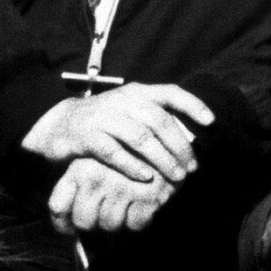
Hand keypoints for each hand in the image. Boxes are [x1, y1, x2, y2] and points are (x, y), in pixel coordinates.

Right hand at [22, 83, 213, 187]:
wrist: (59, 125)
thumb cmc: (104, 123)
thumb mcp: (130, 112)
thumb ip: (155, 118)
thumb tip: (192, 136)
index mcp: (137, 92)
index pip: (170, 92)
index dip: (193, 105)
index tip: (211, 123)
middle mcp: (122, 101)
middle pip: (159, 121)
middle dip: (180, 146)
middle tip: (192, 168)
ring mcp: (104, 118)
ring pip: (140, 137)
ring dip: (162, 159)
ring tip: (176, 177)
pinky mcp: (87, 137)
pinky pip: (114, 152)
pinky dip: (132, 165)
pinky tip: (146, 178)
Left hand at [46, 158, 175, 235]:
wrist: (166, 146)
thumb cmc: (125, 159)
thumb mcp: (93, 164)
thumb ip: (73, 190)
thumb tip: (64, 228)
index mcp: (80, 168)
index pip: (58, 207)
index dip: (63, 225)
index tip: (68, 230)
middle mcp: (98, 177)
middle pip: (84, 222)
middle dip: (95, 222)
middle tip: (106, 210)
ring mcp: (123, 187)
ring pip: (110, 225)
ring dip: (118, 220)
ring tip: (126, 200)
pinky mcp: (148, 196)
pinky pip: (135, 225)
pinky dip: (139, 219)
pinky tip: (141, 202)